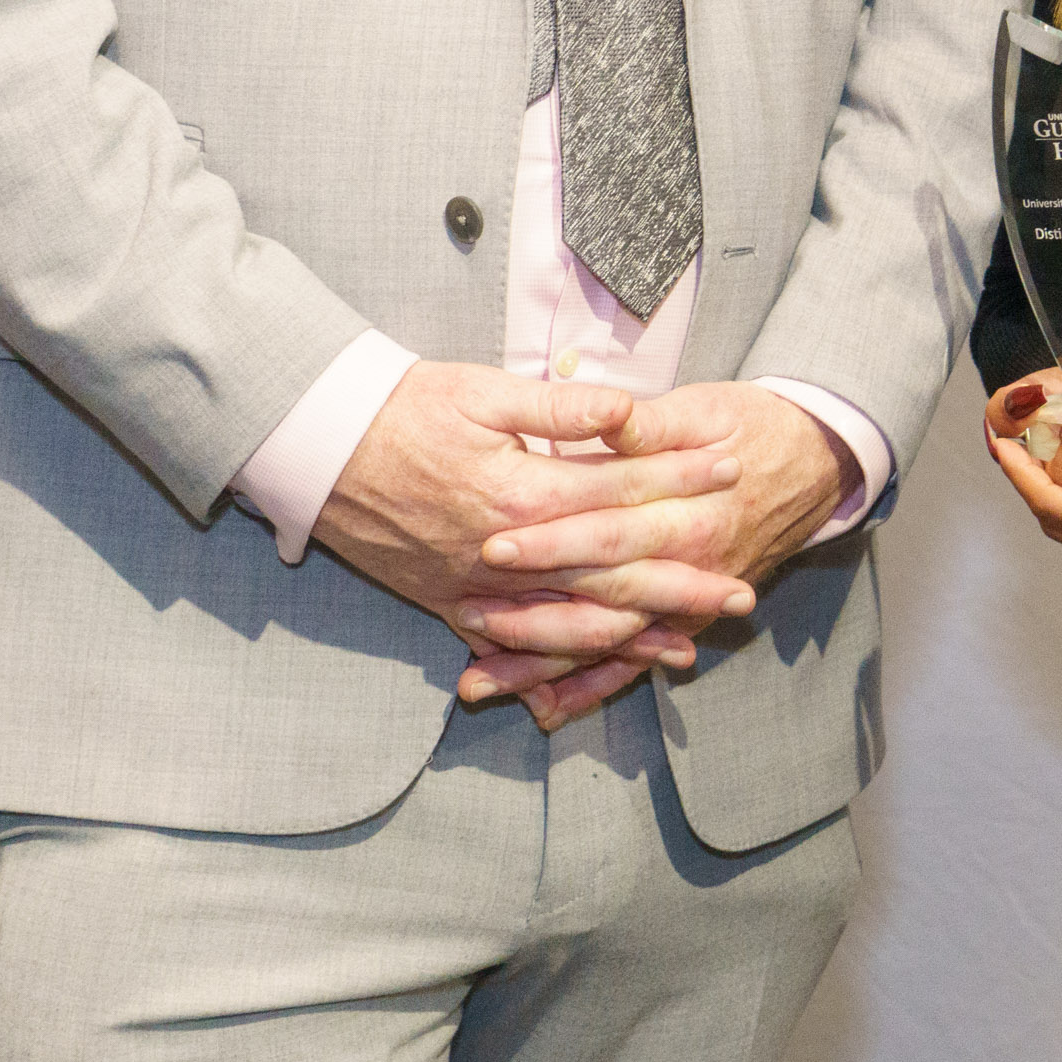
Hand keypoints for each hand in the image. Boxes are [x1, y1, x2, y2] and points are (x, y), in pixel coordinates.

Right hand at [313, 362, 740, 726]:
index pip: (623, 488)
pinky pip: (514, 649)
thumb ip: (561, 408)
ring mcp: (477, 588)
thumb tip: (628, 410)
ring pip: (569, 626)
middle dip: (683, 582)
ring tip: (691, 645)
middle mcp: (506, 553)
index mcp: (521, 492)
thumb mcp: (483, 391)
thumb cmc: (403, 407)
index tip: (734, 467)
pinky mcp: (450, 605)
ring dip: (635, 639)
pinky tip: (598, 670)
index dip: (682, 477)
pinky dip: (559, 668)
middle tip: (743, 590)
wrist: (319, 447)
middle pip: (612, 575)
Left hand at [458, 380, 856, 681]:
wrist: (815, 462)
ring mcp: (686, 602)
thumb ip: (651, 425)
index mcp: (688, 515)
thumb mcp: (706, 411)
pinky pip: (632, 664)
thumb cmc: (752, 427)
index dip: (553, 542)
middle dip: (529, 615)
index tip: (495, 545)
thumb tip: (611, 417)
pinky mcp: (682, 617)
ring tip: (478, 684)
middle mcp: (688, 569)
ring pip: (607, 647)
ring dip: (543, 669)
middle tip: (464, 615)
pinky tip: (542, 711)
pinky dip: (588, 690)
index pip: (610, 533)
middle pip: (599, 603)